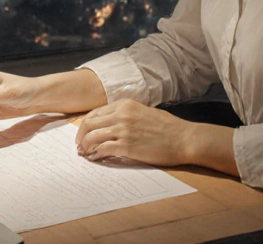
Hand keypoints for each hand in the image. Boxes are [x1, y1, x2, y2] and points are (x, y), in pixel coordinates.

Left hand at [74, 100, 199, 167]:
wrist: (184, 139)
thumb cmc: (168, 128)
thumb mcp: (145, 112)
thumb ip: (127, 114)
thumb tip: (112, 124)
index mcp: (125, 104)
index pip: (95, 112)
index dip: (85, 124)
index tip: (83, 133)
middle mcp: (121, 115)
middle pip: (90, 123)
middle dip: (80, 135)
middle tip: (79, 145)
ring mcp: (123, 130)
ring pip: (92, 136)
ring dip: (85, 146)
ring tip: (84, 153)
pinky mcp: (127, 146)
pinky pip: (103, 150)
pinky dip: (95, 154)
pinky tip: (95, 158)